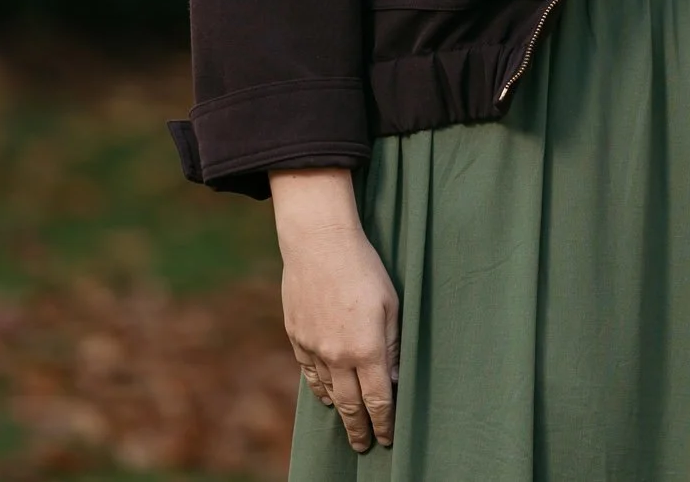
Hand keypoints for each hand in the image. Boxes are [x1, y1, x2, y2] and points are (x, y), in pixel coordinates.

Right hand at [271, 169, 399, 452]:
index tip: (387, 439)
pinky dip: (318, 387)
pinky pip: (308, 371)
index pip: (378, 400)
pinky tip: (324, 394)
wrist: (319, 243)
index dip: (384, 423)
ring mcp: (313, 347)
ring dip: (338, 410)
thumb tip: (393, 379)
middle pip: (349, 405)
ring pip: (326, 391)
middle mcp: (337, 355)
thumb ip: (393, 346)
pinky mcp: (296, 335)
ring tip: (347, 423)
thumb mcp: (392, 305)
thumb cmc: (364, 268)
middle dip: (359, 429)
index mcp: (366, 349)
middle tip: (364, 446)